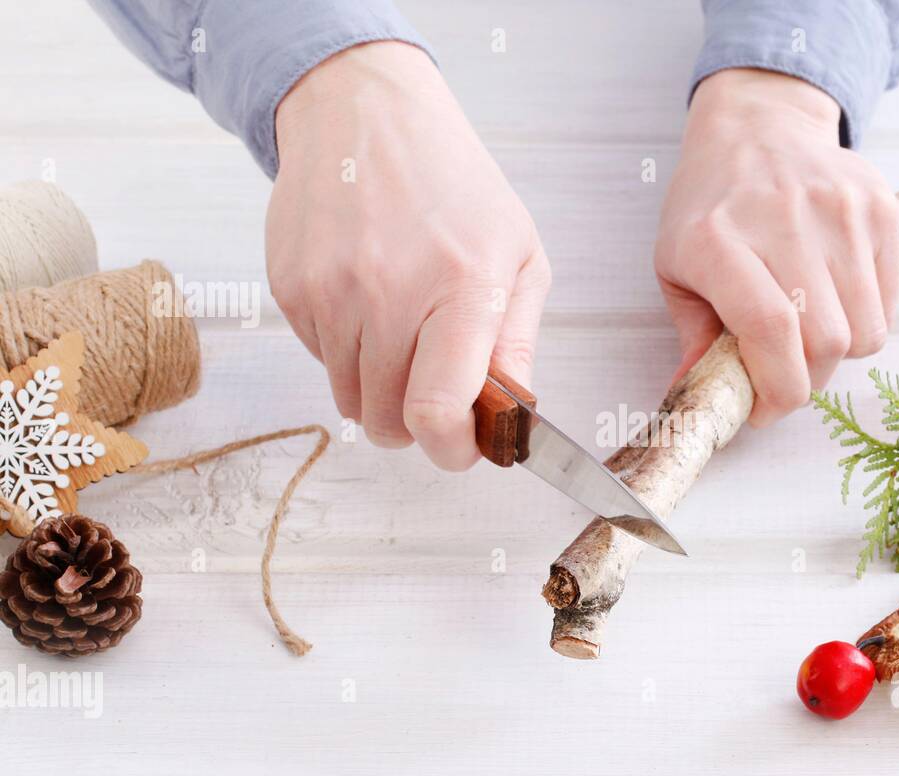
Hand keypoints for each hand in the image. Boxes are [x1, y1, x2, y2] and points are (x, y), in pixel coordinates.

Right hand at [267, 41, 549, 469]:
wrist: (366, 114)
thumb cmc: (456, 187)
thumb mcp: (520, 254)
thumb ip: (517, 344)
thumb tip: (511, 420)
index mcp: (461, 288)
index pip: (436, 410)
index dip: (449, 451)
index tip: (461, 449)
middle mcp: (389, 293)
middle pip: (390, 420)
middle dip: (418, 425)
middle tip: (436, 392)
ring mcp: (331, 291)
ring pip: (350, 400)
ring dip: (380, 390)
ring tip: (404, 337)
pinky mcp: (291, 289)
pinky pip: (319, 361)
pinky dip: (346, 353)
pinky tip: (368, 303)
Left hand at [654, 68, 898, 425]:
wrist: (759, 126)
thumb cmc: (710, 205)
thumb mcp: (675, 265)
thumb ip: (692, 335)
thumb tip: (700, 398)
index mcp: (717, 239)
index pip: (770, 330)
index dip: (776, 389)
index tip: (763, 409)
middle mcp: (783, 218)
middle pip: (826, 341)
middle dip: (806, 380)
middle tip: (784, 373)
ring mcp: (839, 209)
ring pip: (867, 331)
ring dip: (838, 354)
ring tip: (808, 333)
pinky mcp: (879, 207)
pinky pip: (889, 302)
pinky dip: (864, 319)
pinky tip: (832, 298)